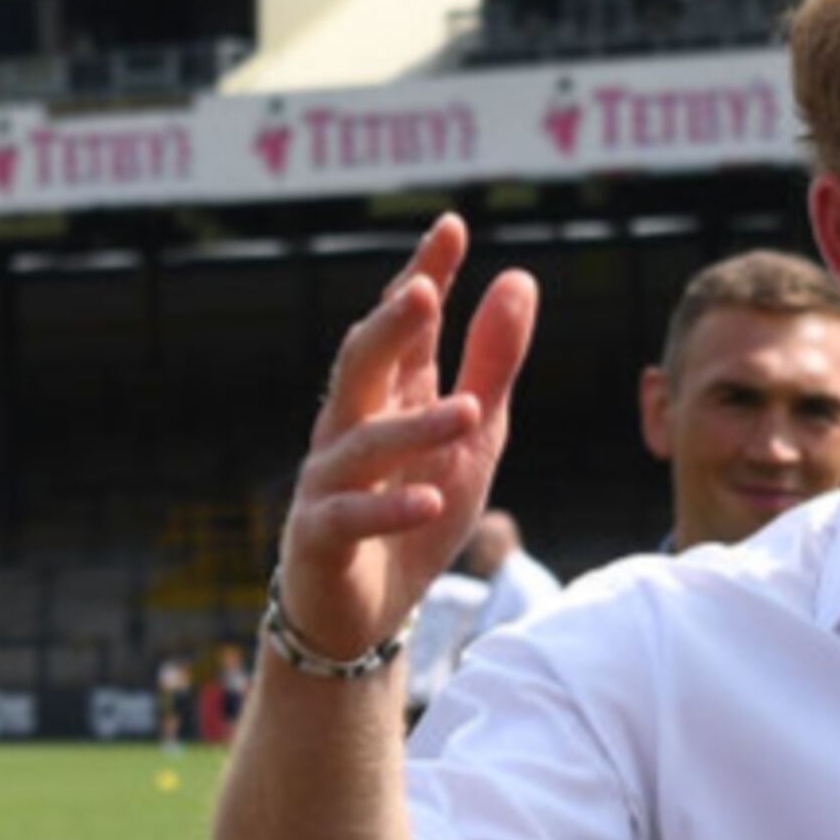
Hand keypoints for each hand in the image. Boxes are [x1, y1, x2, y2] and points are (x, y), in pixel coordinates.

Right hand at [280, 214, 541, 662]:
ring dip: (415, 427)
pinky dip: (391, 507)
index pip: (405, 325)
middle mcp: (350, 425)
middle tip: (423, 290)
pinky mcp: (319, 535)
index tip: (452, 227)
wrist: (363, 612)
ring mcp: (328, 479)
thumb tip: (520, 278)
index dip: (425, 275)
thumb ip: (493, 364)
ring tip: (469, 411)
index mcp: (390, 393)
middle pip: (362, 363)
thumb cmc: (417, 510)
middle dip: (390, 326)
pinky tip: (432, 498)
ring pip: (362, 441)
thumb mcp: (475, 437)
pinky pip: (350, 516)